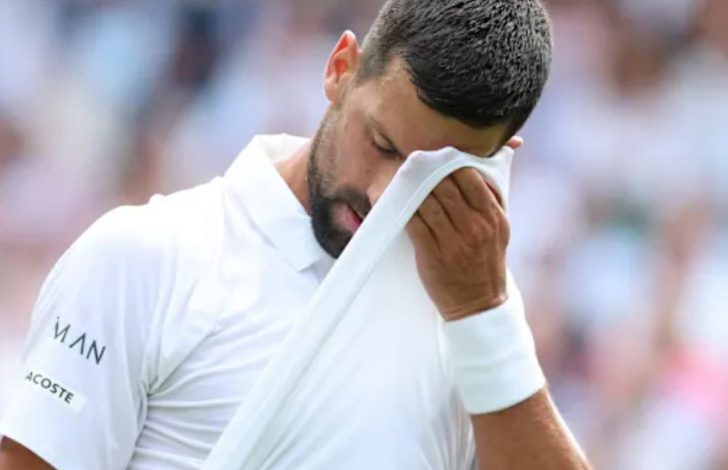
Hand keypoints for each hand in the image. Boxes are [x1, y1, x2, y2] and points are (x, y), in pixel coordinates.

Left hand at [406, 137, 521, 320]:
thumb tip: (491, 162)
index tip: (438, 157)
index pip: (470, 177)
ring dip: (413, 189)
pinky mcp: (433, 255)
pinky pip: (414, 223)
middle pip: (445, 186)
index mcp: (493, 217)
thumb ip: (493, 198)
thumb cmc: (487, 261)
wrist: (479, 303)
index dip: (451, 163)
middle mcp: (475, 227)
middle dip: (428, 173)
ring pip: (427, 202)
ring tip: (404, 180)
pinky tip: (398, 202)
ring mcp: (454, 242)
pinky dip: (404, 210)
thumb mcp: (500, 229)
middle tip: (415, 163)